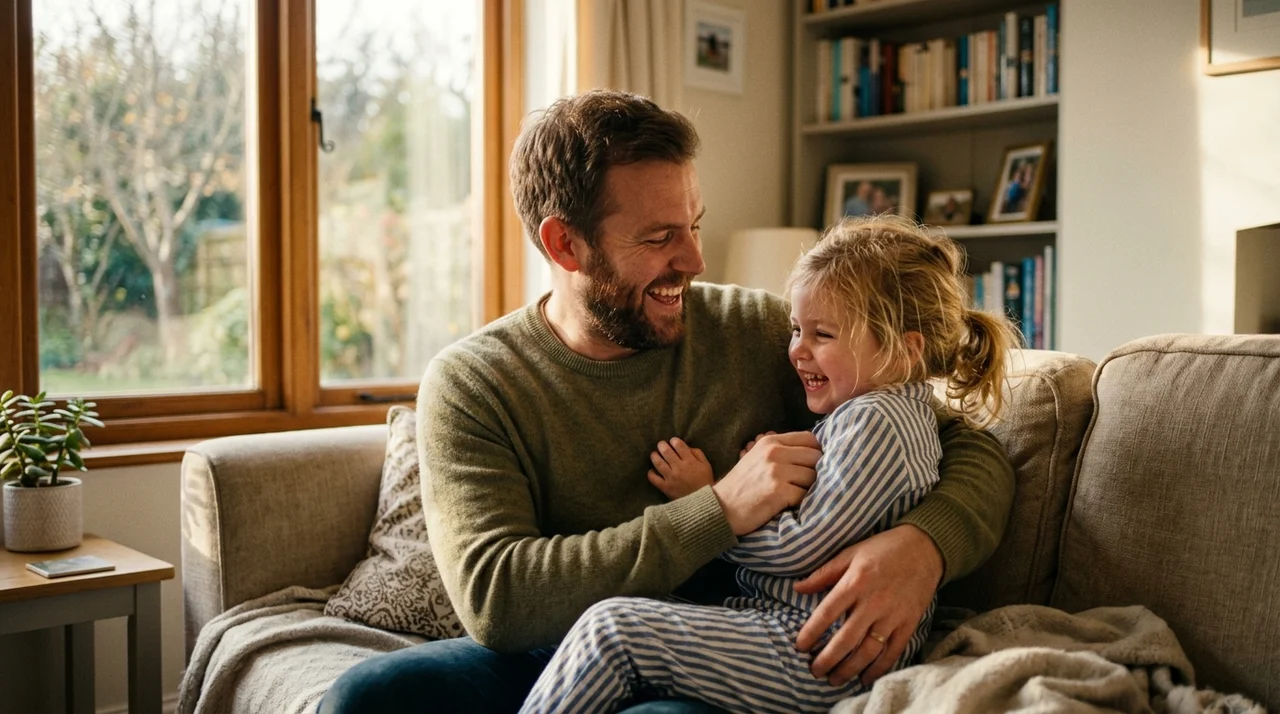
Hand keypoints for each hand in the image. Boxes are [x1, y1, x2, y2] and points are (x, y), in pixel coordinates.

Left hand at [648, 438, 713, 499]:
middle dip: (662, 445)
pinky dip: (651, 473)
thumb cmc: (705, 482)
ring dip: (654, 456)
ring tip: (654, 454)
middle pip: (666, 451)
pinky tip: (652, 470)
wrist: (703, 502)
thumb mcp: (706, 465)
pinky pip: (653, 478)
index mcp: (690, 461)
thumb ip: (697, 453)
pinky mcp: (666, 487)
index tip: (672, 441)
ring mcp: (671, 477)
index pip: (678, 445)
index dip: (674, 440)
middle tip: (661, 445)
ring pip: (658, 462)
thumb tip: (686, 447)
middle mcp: (679, 467)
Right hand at [712, 431, 820, 535]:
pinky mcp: (779, 491)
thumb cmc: (742, 485)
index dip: (815, 452)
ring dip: (808, 488)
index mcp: (770, 442)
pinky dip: (800, 502)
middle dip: (815, 471)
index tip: (811, 466)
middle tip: (804, 484)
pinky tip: (788, 505)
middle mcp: (774, 452)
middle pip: (816, 456)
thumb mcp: (757, 458)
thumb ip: (782, 451)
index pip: (810, 439)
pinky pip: (805, 495)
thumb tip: (815, 452)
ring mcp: (777, 471)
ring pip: (813, 476)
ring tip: (794, 495)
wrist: (721, 508)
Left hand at [793, 524, 942, 686]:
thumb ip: (823, 573)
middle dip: (828, 659)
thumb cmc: (883, 549)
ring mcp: (893, 615)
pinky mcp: (909, 623)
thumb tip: (796, 588)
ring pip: (868, 650)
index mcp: (855, 582)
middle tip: (815, 671)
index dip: (811, 632)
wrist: (924, 548)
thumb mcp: (850, 553)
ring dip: (850, 668)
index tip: (799, 647)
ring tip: (834, 679)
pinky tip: (866, 678)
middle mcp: (873, 602)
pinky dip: (879, 668)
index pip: (827, 612)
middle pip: (846, 638)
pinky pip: (893, 651)